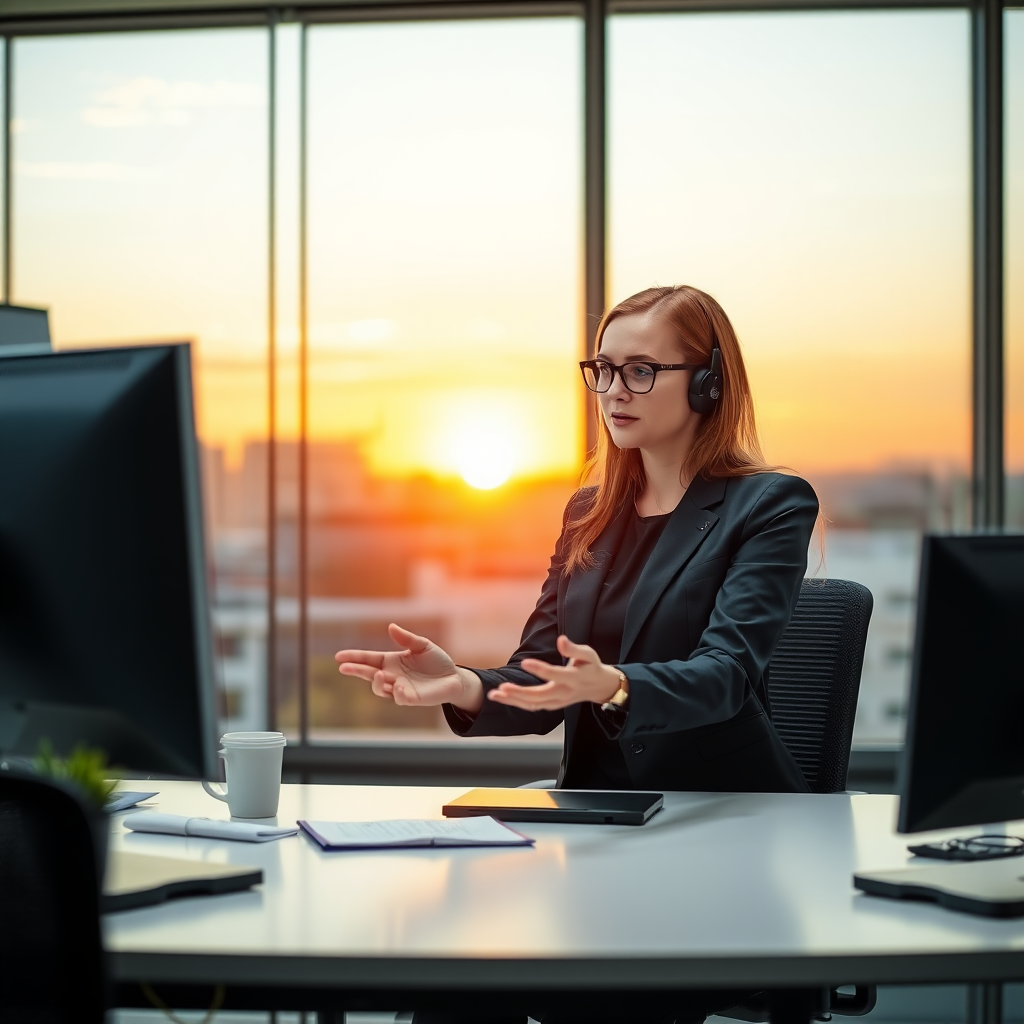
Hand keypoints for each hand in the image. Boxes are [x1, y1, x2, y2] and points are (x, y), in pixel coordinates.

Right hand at [335, 623, 482, 713]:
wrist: (454, 677)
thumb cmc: (436, 661)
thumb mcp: (422, 645)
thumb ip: (406, 638)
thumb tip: (391, 627)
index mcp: (392, 661)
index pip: (369, 659)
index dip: (354, 657)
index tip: (339, 656)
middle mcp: (392, 676)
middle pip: (369, 674)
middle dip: (356, 670)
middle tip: (344, 667)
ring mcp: (400, 688)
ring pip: (380, 689)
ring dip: (377, 683)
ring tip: (379, 674)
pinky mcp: (411, 698)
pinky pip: (400, 698)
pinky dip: (397, 693)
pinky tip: (400, 686)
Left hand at [487, 635, 621, 711]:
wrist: (599, 687)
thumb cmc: (591, 666)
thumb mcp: (588, 654)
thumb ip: (573, 648)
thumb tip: (561, 640)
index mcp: (574, 678)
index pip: (555, 675)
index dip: (540, 669)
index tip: (525, 662)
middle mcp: (564, 693)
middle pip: (540, 696)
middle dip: (520, 693)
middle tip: (502, 687)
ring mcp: (558, 702)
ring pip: (533, 704)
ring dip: (513, 701)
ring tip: (494, 694)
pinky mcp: (552, 705)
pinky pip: (533, 706)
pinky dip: (517, 703)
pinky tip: (503, 697)